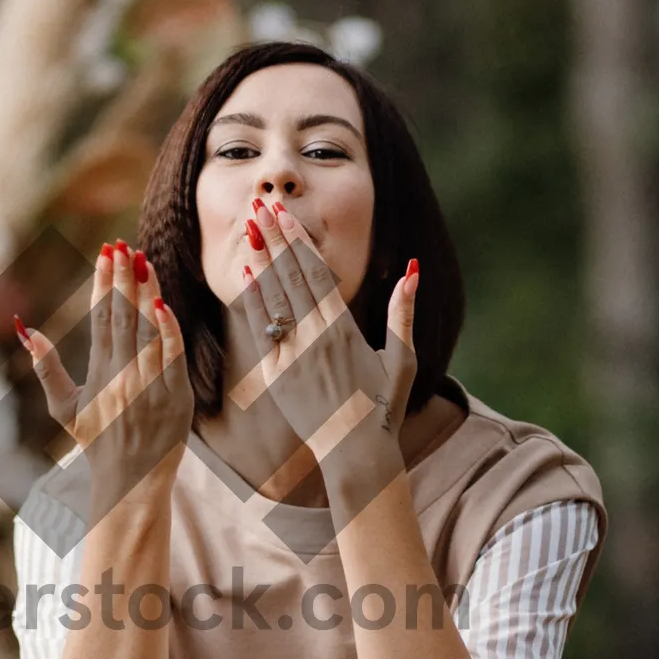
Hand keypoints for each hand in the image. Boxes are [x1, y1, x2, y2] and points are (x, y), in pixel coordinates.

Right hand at [15, 239, 193, 509]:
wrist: (130, 483)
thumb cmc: (98, 442)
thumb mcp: (64, 408)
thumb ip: (46, 367)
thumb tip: (24, 330)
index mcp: (97, 373)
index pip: (99, 318)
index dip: (103, 283)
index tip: (105, 253)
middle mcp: (120, 377)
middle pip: (122, 317)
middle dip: (122, 279)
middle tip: (123, 246)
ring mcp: (148, 387)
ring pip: (147, 331)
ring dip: (146, 294)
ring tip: (145, 261)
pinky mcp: (174, 397)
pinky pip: (172, 357)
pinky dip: (168, 331)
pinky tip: (163, 305)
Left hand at [238, 202, 417, 471]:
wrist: (356, 453)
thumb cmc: (383, 408)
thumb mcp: (401, 360)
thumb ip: (403, 314)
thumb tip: (412, 272)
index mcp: (345, 329)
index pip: (316, 273)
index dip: (298, 241)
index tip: (285, 215)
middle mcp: (316, 337)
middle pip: (291, 276)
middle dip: (274, 238)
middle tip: (259, 206)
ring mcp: (293, 356)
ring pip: (273, 298)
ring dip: (260, 259)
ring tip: (247, 227)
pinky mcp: (276, 376)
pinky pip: (261, 331)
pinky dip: (253, 300)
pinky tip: (246, 273)